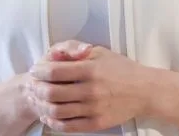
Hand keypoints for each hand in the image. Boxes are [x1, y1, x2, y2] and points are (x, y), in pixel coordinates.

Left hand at [26, 40, 151, 131]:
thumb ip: (76, 51)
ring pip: (57, 111)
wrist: (145, 91)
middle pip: (52, 93)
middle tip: (33, 85)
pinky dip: (53, 122)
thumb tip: (54, 55)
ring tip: (39, 100)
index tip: (35, 70)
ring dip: (42, 105)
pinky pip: (68, 126)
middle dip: (37, 89)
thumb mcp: (100, 52)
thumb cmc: (121, 69)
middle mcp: (91, 90)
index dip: (40, 71)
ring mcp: (93, 109)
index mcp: (90, 69)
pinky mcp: (96, 123)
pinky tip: (49, 115)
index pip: (54, 71)